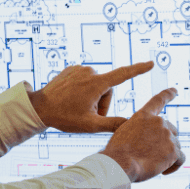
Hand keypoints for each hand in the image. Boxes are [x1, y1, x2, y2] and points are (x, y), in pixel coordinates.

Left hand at [29, 61, 154, 132]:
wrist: (38, 108)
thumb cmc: (64, 117)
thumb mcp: (90, 125)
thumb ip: (113, 124)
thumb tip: (132, 124)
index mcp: (96, 83)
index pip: (123, 74)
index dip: (139, 69)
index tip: (151, 63)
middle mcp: (89, 72)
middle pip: (107, 88)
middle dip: (102, 102)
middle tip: (87, 114)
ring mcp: (79, 69)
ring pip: (96, 84)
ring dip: (92, 97)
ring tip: (77, 107)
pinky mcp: (71, 69)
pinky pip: (84, 80)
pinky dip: (82, 90)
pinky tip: (71, 99)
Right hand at [101, 87, 185, 182]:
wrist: (119, 163)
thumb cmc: (117, 152)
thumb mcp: (124, 133)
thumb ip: (139, 131)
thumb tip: (147, 140)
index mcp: (144, 116)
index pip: (158, 101)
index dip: (168, 94)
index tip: (175, 91)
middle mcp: (158, 122)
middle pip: (171, 131)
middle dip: (165, 142)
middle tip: (152, 155)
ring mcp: (168, 136)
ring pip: (176, 146)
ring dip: (167, 156)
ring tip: (152, 165)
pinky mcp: (174, 151)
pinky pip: (181, 159)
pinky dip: (174, 166)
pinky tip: (163, 172)